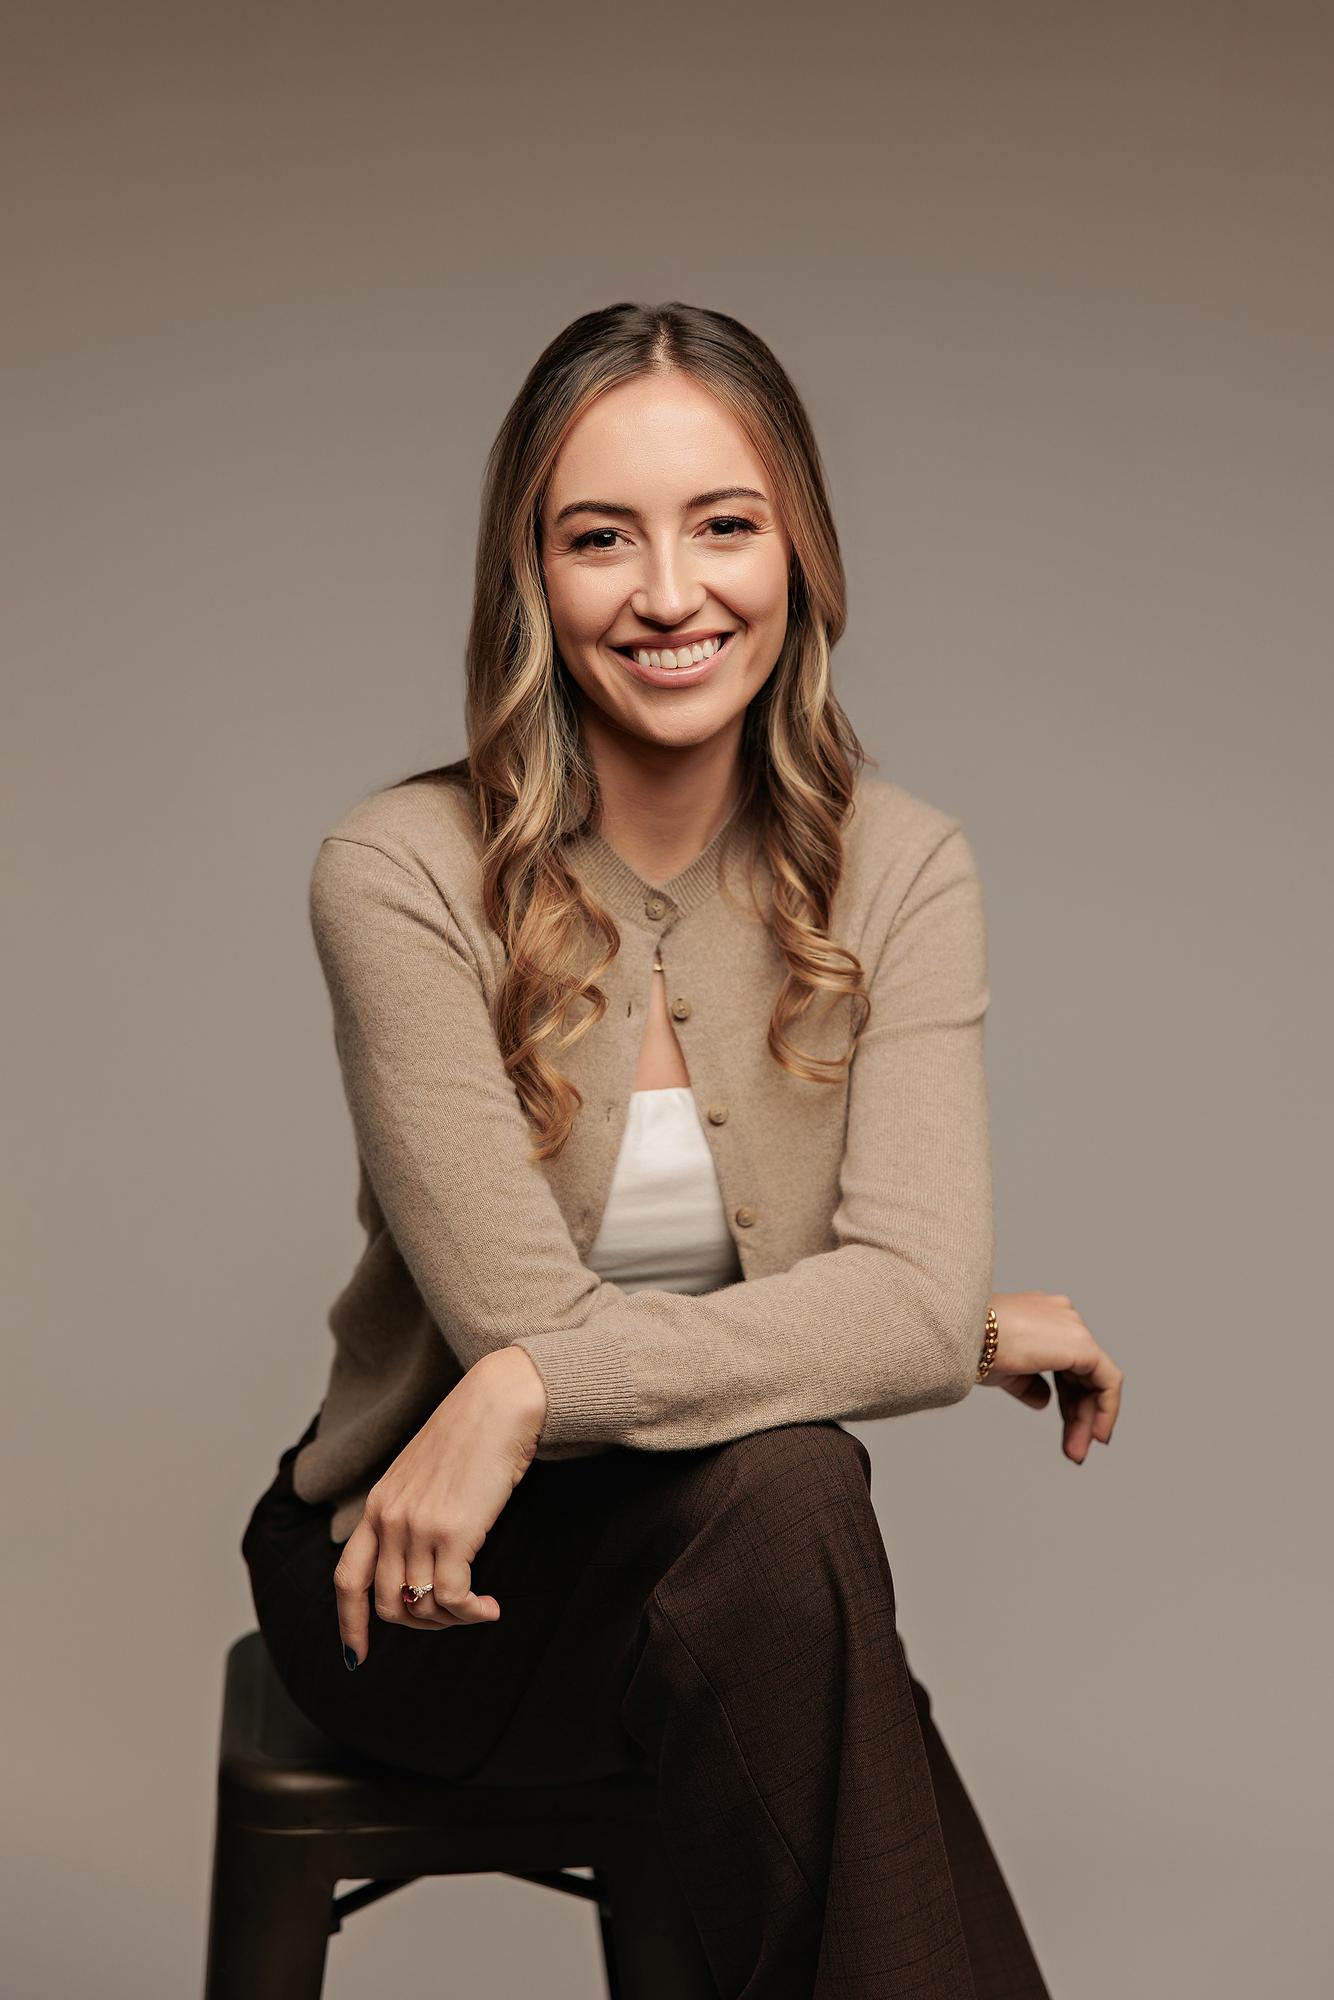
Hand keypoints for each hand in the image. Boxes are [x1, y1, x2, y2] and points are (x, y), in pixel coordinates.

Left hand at [334, 1346, 548, 1664]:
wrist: (499, 1403)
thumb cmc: (472, 1435)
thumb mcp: (424, 1476)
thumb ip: (411, 1513)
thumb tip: (420, 1564)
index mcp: (378, 1505)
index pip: (348, 1579)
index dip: (349, 1624)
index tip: (355, 1656)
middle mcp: (389, 1519)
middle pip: (387, 1604)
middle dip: (420, 1624)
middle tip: (454, 1617)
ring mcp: (418, 1526)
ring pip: (420, 1606)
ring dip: (451, 1620)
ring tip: (479, 1608)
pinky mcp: (453, 1532)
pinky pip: (452, 1598)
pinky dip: (471, 1612)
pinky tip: (491, 1607)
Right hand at [980, 1291, 1122, 1464]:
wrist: (965, 1334)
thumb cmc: (974, 1346)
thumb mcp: (1006, 1369)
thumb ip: (1029, 1383)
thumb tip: (1044, 1401)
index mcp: (1045, 1316)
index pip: (1066, 1365)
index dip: (1068, 1401)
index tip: (1068, 1431)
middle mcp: (1063, 1317)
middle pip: (1081, 1375)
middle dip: (1078, 1416)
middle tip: (1074, 1451)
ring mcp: (1074, 1327)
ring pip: (1095, 1380)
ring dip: (1087, 1419)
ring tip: (1076, 1452)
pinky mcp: (1082, 1344)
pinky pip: (1108, 1380)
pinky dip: (1106, 1409)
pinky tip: (1096, 1434)